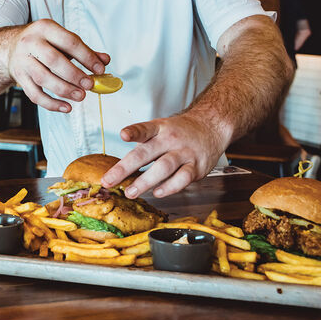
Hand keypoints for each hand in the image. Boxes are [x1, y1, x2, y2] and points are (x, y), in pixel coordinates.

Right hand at [6, 19, 109, 112]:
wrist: (9, 47)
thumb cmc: (42, 43)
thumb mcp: (60, 39)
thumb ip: (83, 50)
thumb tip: (105, 60)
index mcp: (45, 28)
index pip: (69, 42)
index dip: (86, 57)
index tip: (99, 69)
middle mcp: (30, 43)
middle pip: (53, 60)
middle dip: (74, 74)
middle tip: (90, 85)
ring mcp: (22, 61)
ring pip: (43, 78)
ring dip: (64, 89)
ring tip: (80, 96)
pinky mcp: (19, 78)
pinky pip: (35, 94)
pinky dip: (51, 103)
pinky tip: (66, 107)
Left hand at [100, 113, 227, 197]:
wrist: (211, 126)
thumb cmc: (180, 132)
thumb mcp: (160, 129)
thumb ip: (142, 145)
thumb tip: (121, 169)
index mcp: (159, 128)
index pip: (144, 129)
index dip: (133, 132)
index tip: (123, 135)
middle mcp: (171, 139)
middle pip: (146, 153)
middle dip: (125, 168)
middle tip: (109, 180)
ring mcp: (184, 152)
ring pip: (163, 167)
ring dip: (145, 182)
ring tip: (130, 192)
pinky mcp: (197, 167)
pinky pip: (182, 179)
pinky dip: (169, 188)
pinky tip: (157, 193)